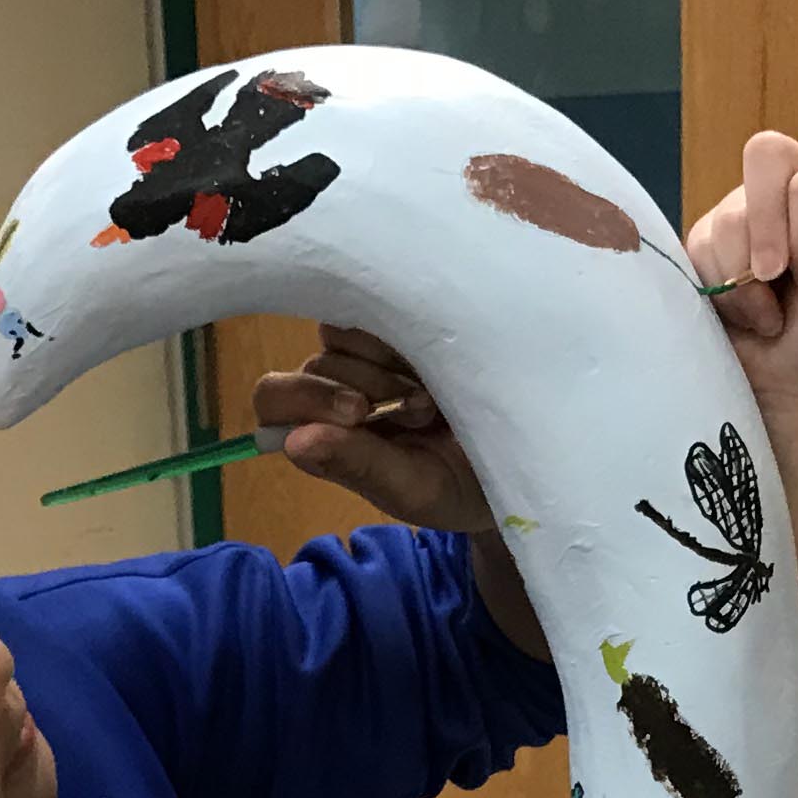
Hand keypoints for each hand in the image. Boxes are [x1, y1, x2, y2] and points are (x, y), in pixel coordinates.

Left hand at [256, 326, 492, 533]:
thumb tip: (294, 442)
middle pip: (313, 363)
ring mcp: (370, 354)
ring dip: (388, 363)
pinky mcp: (402, 326)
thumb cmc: (461, 487)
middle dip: (364, 387)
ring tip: (434, 395)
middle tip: (418, 413)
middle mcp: (338, 388)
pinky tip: (443, 362)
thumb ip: (358, 467)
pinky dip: (410, 333)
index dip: (305, 399)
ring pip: (343, 333)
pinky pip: (382, 308)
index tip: (359, 414)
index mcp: (325, 433)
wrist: (523, 459)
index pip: (274, 400)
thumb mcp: (415, 490)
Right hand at [684, 134, 797, 413]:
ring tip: (768, 312)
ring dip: (749, 279)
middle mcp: (785, 189)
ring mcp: (742, 212)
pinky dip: (725, 291)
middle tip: (776, 280)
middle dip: (770, 234)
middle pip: (763, 159)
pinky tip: (744, 312)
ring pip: (729, 215)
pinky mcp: (706, 243)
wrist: (785, 382)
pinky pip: (701, 246)